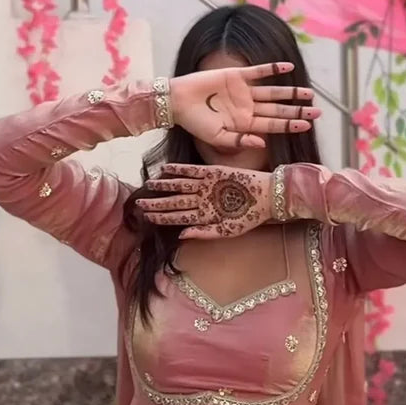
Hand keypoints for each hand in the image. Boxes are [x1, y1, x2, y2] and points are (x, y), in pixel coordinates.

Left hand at [137, 163, 272, 238]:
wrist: (267, 197)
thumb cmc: (250, 217)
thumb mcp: (229, 231)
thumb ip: (205, 233)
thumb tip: (182, 235)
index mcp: (204, 216)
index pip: (177, 217)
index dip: (161, 218)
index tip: (146, 218)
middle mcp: (202, 200)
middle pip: (174, 202)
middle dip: (156, 204)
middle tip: (138, 204)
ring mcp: (206, 186)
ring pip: (179, 186)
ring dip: (163, 186)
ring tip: (148, 185)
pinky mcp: (213, 172)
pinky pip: (192, 170)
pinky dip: (178, 169)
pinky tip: (164, 169)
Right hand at [169, 62, 318, 149]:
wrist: (177, 101)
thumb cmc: (194, 123)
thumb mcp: (216, 137)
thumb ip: (238, 140)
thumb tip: (262, 142)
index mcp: (244, 125)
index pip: (273, 126)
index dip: (290, 126)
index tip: (307, 126)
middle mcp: (248, 109)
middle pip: (278, 111)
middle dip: (298, 112)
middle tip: (318, 113)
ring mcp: (243, 92)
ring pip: (273, 92)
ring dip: (291, 93)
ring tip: (309, 94)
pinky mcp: (236, 76)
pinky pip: (259, 72)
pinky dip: (273, 69)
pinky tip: (288, 68)